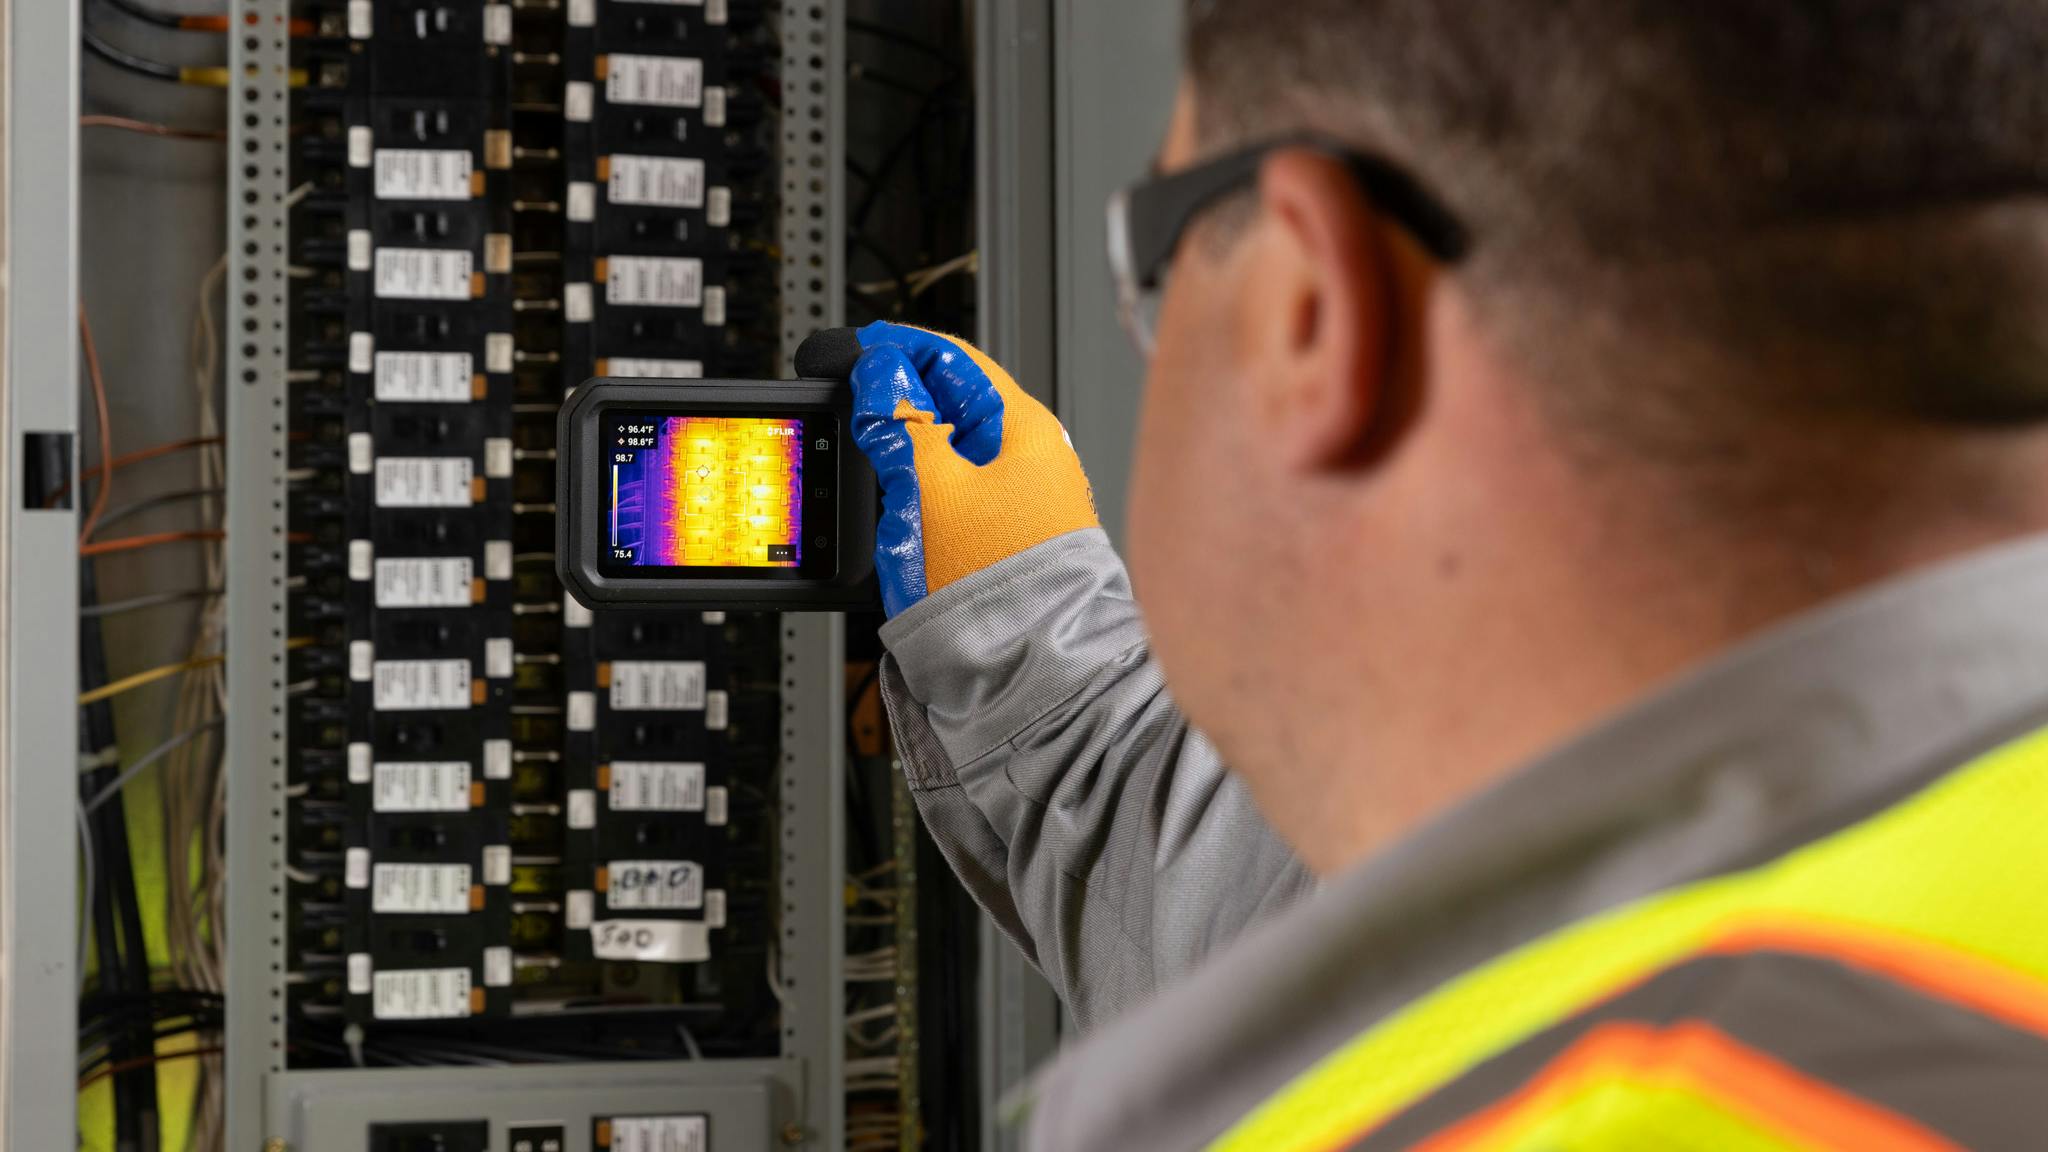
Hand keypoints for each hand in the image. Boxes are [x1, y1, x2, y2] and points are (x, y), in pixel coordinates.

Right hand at [848, 321, 1097, 616]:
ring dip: (910, 447)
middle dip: (902, 399)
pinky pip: (958, 492)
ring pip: (952, 449)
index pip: (957, 359)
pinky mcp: (1006, 534)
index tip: (862, 350)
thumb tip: (882, 375)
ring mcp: (1022, 497)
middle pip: (954, 403)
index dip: (903, 348)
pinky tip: (902, 502)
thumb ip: (902, 426)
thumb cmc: (998, 580)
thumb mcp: (933, 489)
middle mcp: (1032, 456)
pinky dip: (924, 487)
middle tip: (857, 405)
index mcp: (1025, 428)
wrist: (1028, 662)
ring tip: (875, 458)